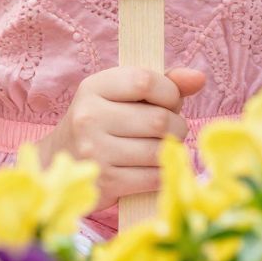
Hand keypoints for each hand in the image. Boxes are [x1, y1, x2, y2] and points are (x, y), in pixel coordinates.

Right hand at [51, 66, 207, 206]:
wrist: (62, 160)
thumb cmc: (105, 121)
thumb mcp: (125, 94)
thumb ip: (164, 83)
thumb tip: (199, 78)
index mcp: (95, 87)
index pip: (145, 81)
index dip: (169, 92)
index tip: (169, 101)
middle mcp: (90, 117)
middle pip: (159, 120)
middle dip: (176, 126)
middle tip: (169, 129)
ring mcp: (95, 151)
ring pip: (159, 150)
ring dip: (170, 150)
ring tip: (161, 147)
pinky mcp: (105, 182)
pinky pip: (154, 177)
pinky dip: (161, 172)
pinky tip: (152, 168)